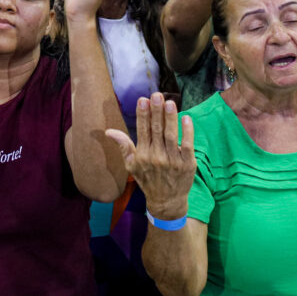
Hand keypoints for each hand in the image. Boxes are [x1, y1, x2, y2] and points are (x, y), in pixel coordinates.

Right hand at [105, 93, 195, 218]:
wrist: (167, 201)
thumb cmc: (148, 180)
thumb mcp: (131, 165)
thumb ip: (123, 146)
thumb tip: (108, 131)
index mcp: (142, 155)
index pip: (142, 130)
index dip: (143, 114)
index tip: (143, 99)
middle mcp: (156, 157)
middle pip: (156, 130)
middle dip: (156, 111)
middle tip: (157, 95)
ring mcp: (173, 161)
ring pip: (171, 135)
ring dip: (170, 118)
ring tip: (170, 103)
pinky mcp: (187, 164)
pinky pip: (188, 145)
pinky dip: (188, 132)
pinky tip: (186, 118)